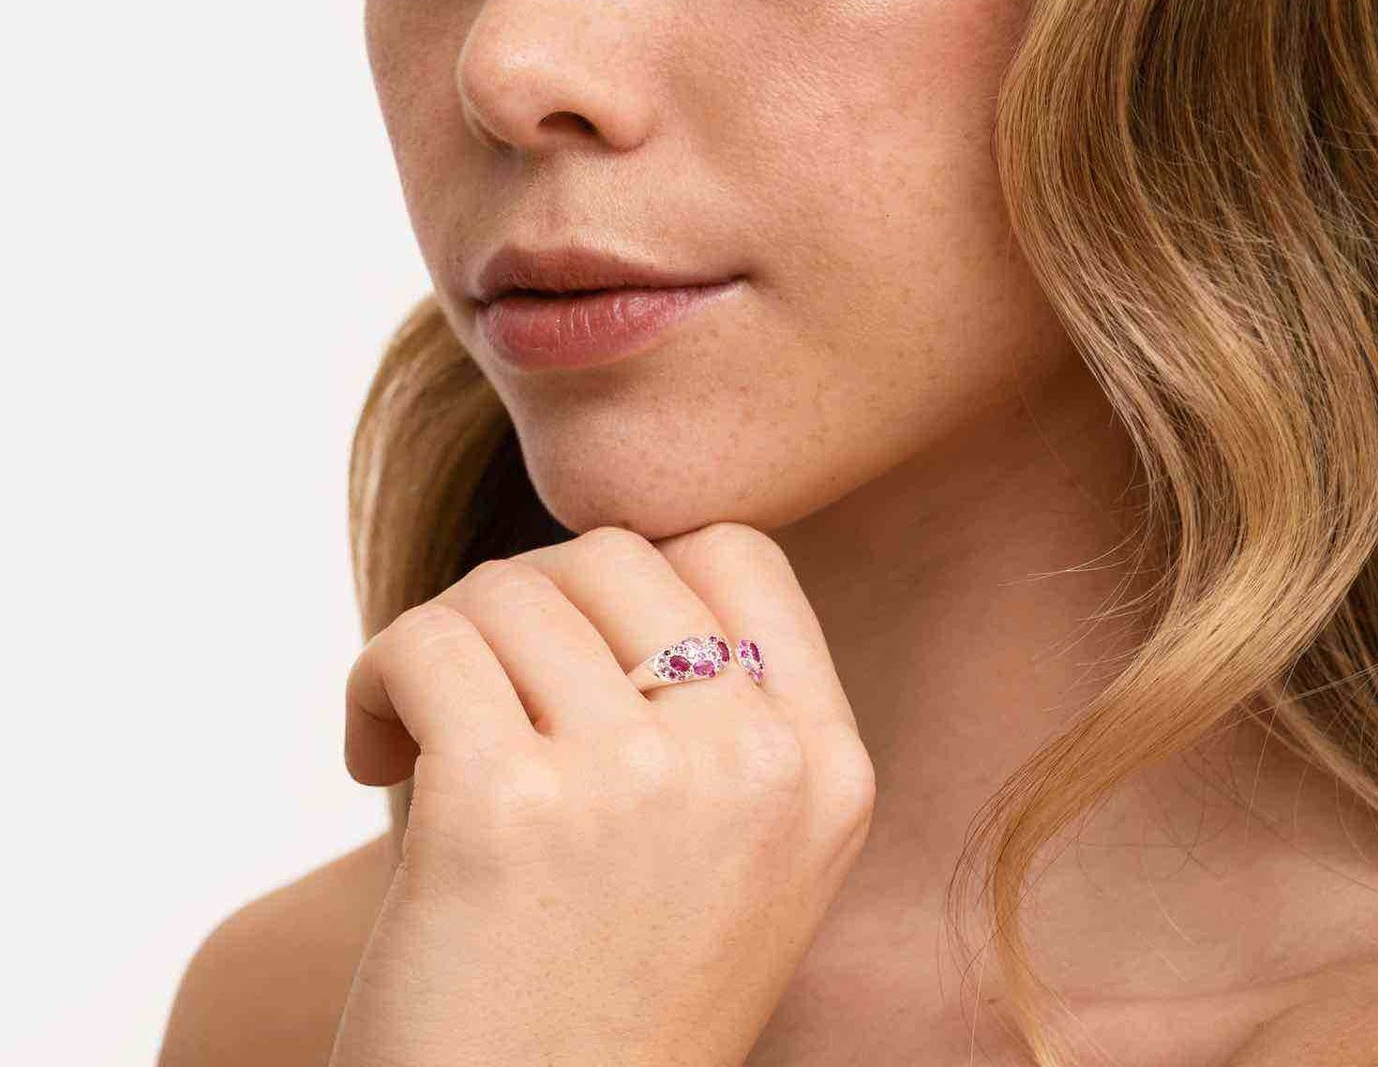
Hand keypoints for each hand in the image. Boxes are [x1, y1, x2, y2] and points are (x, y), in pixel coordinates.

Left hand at [328, 521, 876, 1066]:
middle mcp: (754, 764)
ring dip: (440, 646)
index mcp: (825, 770)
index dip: (634, 577)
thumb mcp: (735, 857)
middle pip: (610, 555)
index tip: (574, 655)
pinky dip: (375, 681)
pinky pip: (425, 642)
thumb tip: (591, 561)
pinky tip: (372, 756)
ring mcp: (640, 780)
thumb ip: (717, 711)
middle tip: (478, 697)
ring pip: (508, 590)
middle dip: (523, 606)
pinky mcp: (511, 806)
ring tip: (417, 742)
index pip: (736, 551)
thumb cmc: (605, 1005)